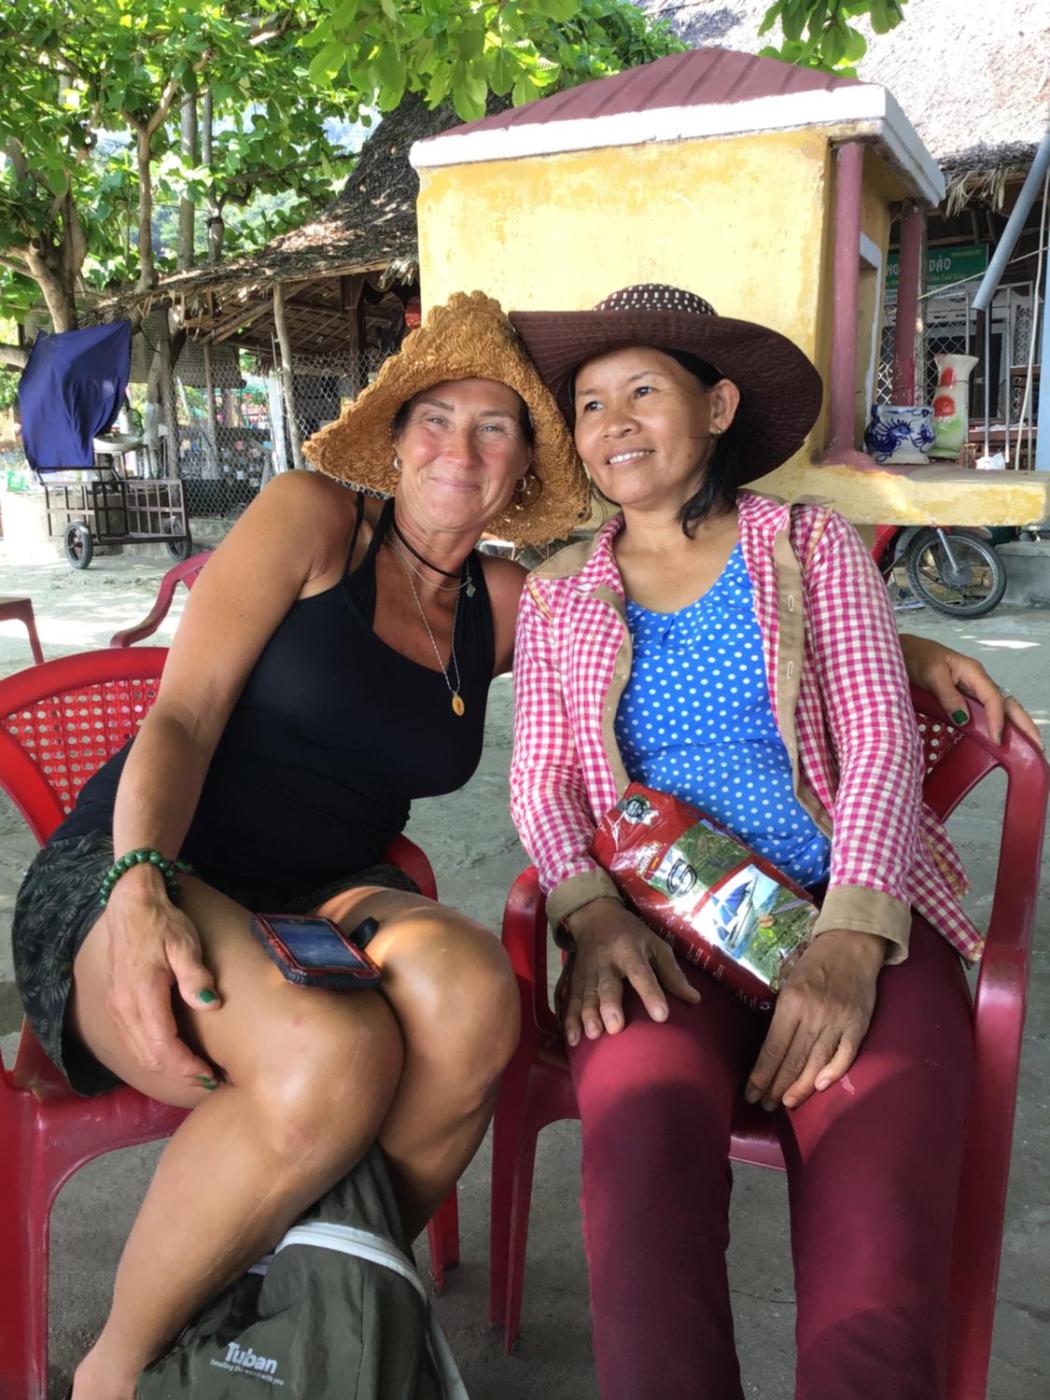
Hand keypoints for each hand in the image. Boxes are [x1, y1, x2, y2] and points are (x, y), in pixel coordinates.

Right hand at [104, 868, 221, 1085]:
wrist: (131, 907)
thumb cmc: (163, 924)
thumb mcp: (185, 944)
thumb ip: (195, 976)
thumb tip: (210, 1005)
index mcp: (142, 995)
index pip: (164, 1046)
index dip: (187, 1066)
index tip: (210, 1074)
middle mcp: (124, 1008)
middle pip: (150, 1056)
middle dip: (179, 1073)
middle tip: (208, 1079)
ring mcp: (116, 1008)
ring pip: (139, 1053)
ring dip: (166, 1067)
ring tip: (195, 1072)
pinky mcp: (115, 1006)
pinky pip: (132, 1042)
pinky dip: (153, 1056)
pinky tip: (172, 1056)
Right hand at [562, 897, 700, 1046]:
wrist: (594, 917)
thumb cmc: (632, 935)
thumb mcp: (655, 945)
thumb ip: (672, 973)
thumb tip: (695, 1000)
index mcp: (629, 951)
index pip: (641, 973)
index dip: (651, 994)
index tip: (661, 1016)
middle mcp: (606, 962)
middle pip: (608, 986)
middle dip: (610, 1006)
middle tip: (615, 1027)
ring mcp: (587, 972)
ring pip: (586, 995)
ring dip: (588, 1015)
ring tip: (593, 1034)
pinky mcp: (575, 981)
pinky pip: (570, 1001)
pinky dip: (569, 1020)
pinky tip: (572, 1040)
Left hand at [745, 929, 883, 1111]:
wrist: (851, 945)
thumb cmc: (814, 964)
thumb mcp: (789, 983)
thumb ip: (782, 1015)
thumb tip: (770, 1051)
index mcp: (792, 1002)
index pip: (773, 1047)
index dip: (761, 1074)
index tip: (751, 1092)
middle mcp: (814, 1013)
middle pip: (793, 1059)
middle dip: (776, 1086)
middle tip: (765, 1105)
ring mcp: (838, 1020)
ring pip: (817, 1061)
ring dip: (801, 1086)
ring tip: (786, 1103)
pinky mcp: (858, 1024)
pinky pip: (846, 1054)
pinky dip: (834, 1071)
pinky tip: (821, 1087)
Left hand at [899, 633, 1042, 749]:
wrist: (903, 651)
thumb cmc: (916, 658)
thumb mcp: (931, 674)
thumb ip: (947, 695)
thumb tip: (964, 718)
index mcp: (973, 672)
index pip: (993, 698)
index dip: (998, 719)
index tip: (997, 740)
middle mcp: (978, 680)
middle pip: (1008, 703)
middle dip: (1024, 724)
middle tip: (1037, 747)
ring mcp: (973, 689)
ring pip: (1001, 707)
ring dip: (1016, 726)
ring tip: (1028, 747)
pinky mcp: (965, 696)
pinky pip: (987, 711)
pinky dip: (1000, 724)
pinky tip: (1003, 737)